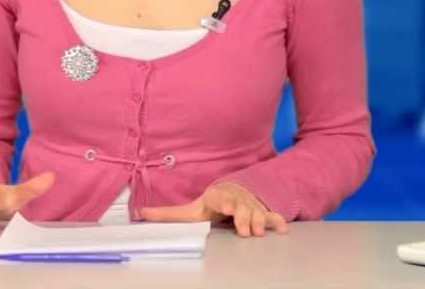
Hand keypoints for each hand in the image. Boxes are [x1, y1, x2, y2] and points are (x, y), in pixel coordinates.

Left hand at [139, 181, 288, 237]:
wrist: (235, 192)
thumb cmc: (211, 204)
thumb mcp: (191, 209)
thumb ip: (168, 213)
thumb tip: (140, 213)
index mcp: (217, 197)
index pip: (221, 198)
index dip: (225, 202)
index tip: (228, 207)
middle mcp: (236, 199)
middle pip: (242, 207)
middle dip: (245, 217)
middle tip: (245, 231)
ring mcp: (251, 205)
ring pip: (258, 212)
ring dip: (260, 221)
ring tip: (259, 233)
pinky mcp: (263, 211)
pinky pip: (273, 215)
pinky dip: (278, 221)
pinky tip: (283, 230)